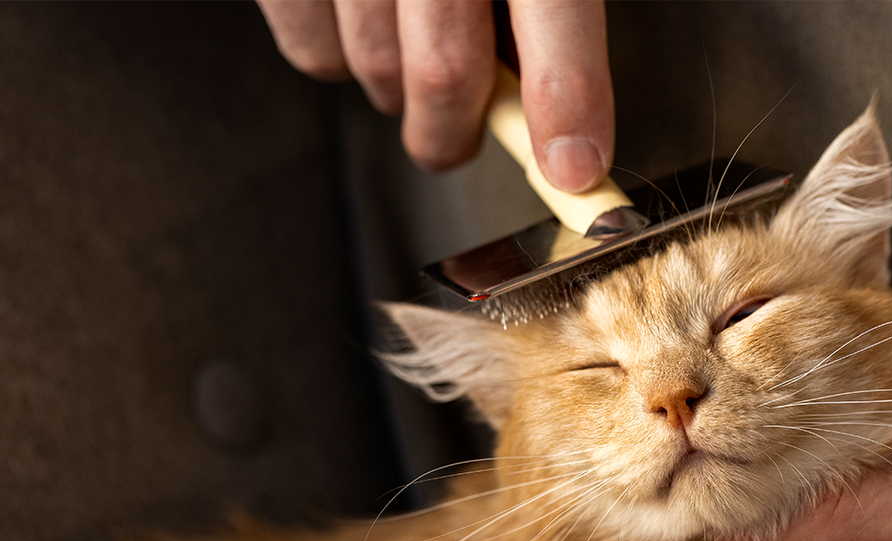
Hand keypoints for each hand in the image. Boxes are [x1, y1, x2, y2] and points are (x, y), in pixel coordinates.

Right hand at [256, 0, 613, 184]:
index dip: (569, 100)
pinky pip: (308, 46)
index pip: (555, 8)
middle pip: (445, 68)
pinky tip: (360, 30)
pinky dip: (337, 62)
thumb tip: (546, 92)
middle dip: (459, 133)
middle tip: (457, 144)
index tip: (575, 167)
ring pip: (375, 67)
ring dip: (399, 97)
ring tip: (412, 71)